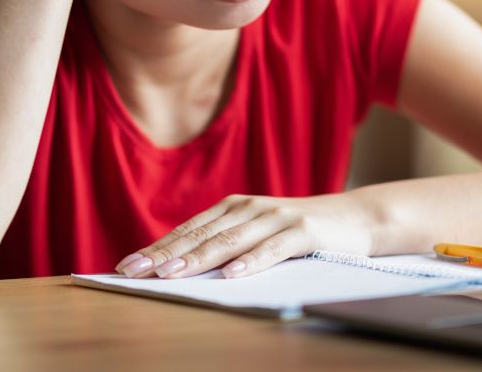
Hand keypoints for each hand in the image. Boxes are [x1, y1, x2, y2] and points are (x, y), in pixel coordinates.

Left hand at [115, 193, 377, 278]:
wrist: (355, 219)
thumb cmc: (298, 232)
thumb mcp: (257, 234)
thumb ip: (224, 245)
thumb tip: (178, 269)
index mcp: (233, 208)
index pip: (187, 230)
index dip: (155, 248)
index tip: (126, 267)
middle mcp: (249, 208)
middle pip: (200, 235)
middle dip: (164, 254)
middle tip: (134, 272)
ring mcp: (275, 217)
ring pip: (230, 241)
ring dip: (199, 258)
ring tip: (172, 274)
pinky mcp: (302, 231)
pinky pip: (272, 249)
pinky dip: (251, 261)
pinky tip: (231, 275)